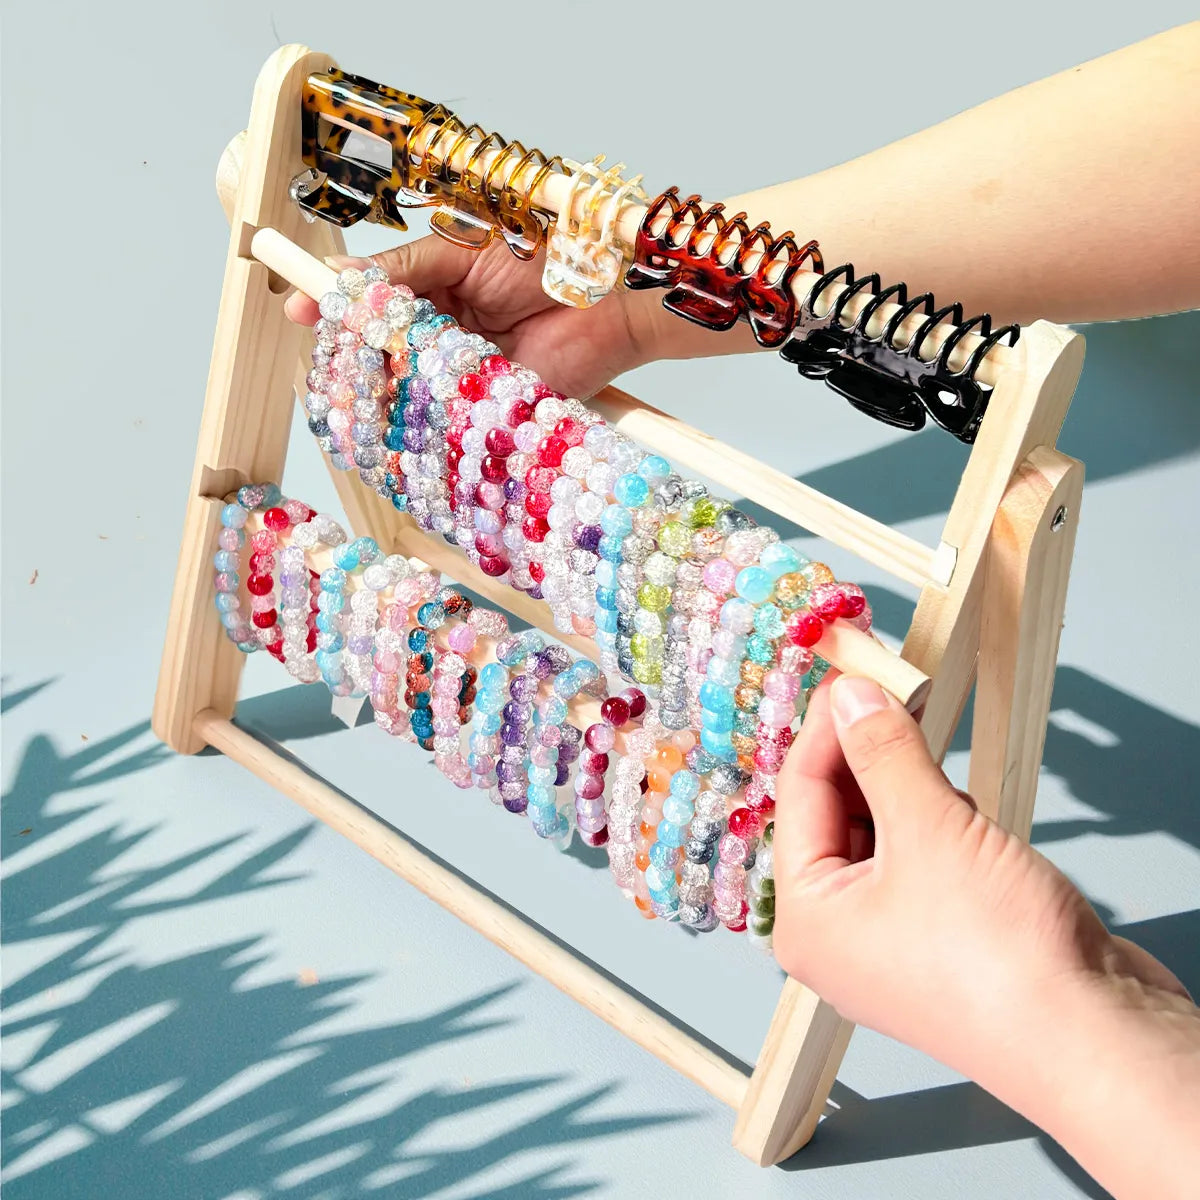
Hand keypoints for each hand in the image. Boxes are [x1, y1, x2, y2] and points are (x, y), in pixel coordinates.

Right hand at [284, 233, 662, 397]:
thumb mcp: (464, 250)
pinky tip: (398, 416)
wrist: (612, 298)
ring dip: (382, 389)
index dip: (335, 307)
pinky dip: (420, 418)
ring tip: (356, 384)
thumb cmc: (547, 258)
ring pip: (406, 387)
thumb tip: (341, 278)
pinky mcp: (488, 407)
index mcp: (436, 289)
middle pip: (383, 351)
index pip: (373, 301)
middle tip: (324, 354)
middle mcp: (445, 334)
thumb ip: (404, 267)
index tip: (296, 307)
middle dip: (352, 355)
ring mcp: (464, 373)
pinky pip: (444, 416)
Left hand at [772, 674, 1188, 1088]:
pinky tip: (960, 806)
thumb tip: (850, 696)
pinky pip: (921, 859)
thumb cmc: (998, 956)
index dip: (827, 726)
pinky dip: (935, 822)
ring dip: (904, 784)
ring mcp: (892, 941)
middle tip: (892, 688)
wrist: (1095, 1040)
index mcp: (808, 918)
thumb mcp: (928, 829)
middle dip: (864, 752)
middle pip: (835, 813)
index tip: (852, 671)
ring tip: (925, 738)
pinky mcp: (944, 940)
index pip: (799, 795)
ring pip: (881, 833)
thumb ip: (883, 754)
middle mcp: (838, 934)